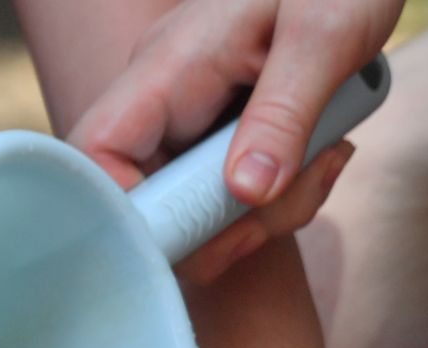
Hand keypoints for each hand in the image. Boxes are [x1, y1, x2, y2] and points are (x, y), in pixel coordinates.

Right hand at [68, 0, 399, 281]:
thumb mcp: (325, 35)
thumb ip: (285, 113)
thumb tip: (247, 191)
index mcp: (169, 66)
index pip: (97, 151)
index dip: (126, 210)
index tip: (196, 232)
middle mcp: (168, 98)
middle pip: (158, 204)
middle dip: (228, 226)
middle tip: (297, 193)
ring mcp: (195, 121)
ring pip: (206, 211)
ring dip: (274, 211)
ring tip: (330, 152)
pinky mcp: (227, 137)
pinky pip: (240, 197)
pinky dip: (286, 197)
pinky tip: (326, 151)